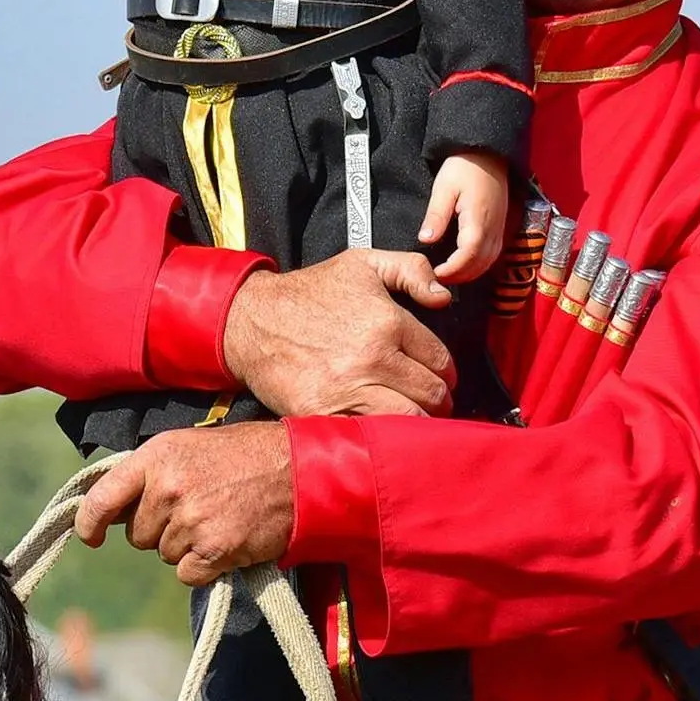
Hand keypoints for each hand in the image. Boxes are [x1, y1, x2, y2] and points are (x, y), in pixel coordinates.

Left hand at [75, 423, 294, 586]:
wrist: (299, 470)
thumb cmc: (246, 456)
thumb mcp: (190, 445)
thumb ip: (152, 471)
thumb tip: (116, 507)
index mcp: (157, 456)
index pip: (103, 496)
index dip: (89, 522)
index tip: (91, 536)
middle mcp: (169, 488)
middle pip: (138, 536)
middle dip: (161, 530)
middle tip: (198, 510)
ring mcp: (191, 521)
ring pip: (166, 555)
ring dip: (187, 547)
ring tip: (219, 519)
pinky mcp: (214, 550)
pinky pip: (188, 574)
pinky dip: (204, 567)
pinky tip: (227, 542)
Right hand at [222, 249, 456, 418]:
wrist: (252, 321)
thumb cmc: (308, 293)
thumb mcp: (362, 262)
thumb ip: (411, 270)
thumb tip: (443, 297)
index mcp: (388, 323)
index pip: (440, 361)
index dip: (447, 373)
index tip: (442, 380)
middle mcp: (372, 359)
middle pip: (429, 394)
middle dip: (438, 401)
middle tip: (435, 405)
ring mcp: (347, 390)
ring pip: (407, 421)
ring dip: (418, 425)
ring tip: (417, 422)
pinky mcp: (324, 414)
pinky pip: (369, 435)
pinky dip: (382, 438)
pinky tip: (385, 432)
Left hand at [421, 150, 509, 282]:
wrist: (487, 155)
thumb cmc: (464, 168)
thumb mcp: (443, 188)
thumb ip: (436, 215)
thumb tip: (426, 239)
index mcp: (478, 221)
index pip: (467, 257)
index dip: (452, 270)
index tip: (434, 274)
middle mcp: (493, 230)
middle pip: (478, 265)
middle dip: (458, 276)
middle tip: (436, 278)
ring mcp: (499, 231)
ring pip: (487, 264)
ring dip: (468, 274)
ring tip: (447, 274)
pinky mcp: (499, 230)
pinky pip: (492, 256)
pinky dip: (478, 266)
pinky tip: (462, 266)